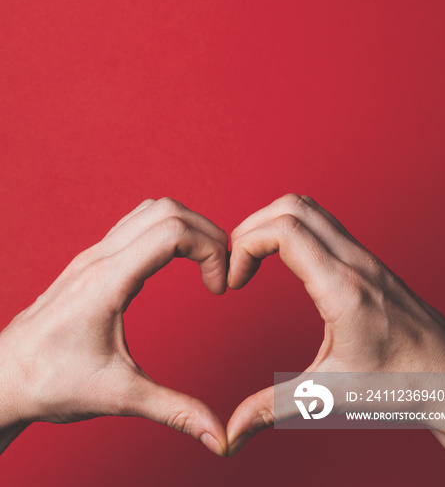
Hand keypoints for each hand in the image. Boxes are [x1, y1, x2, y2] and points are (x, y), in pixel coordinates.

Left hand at [0, 198, 228, 456]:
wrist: (3, 378)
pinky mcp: (91, 260)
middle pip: (167, 210)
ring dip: (186, 226)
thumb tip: (218, 436)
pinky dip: (165, 230)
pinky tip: (173, 261)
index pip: (172, 231)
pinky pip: (135, 223)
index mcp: (108, 280)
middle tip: (221, 272)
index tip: (219, 287)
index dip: (210, 250)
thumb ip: (174, 409)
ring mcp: (93, 254)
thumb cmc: (49, 383)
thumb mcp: (118, 397)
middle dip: (207, 233)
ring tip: (204, 262)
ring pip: (150, 209)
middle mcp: (100, 257)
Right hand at [226, 193, 444, 469]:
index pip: (285, 230)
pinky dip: (292, 227)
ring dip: (271, 222)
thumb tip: (231, 433)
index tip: (234, 280)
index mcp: (342, 289)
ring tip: (253, 258)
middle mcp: (353, 262)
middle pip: (292, 206)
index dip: (245, 244)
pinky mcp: (365, 259)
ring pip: (308, 206)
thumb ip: (273, 408)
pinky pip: (322, 221)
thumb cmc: (400, 383)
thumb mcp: (330, 394)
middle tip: (236, 264)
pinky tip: (283, 260)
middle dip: (251, 227)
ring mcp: (362, 255)